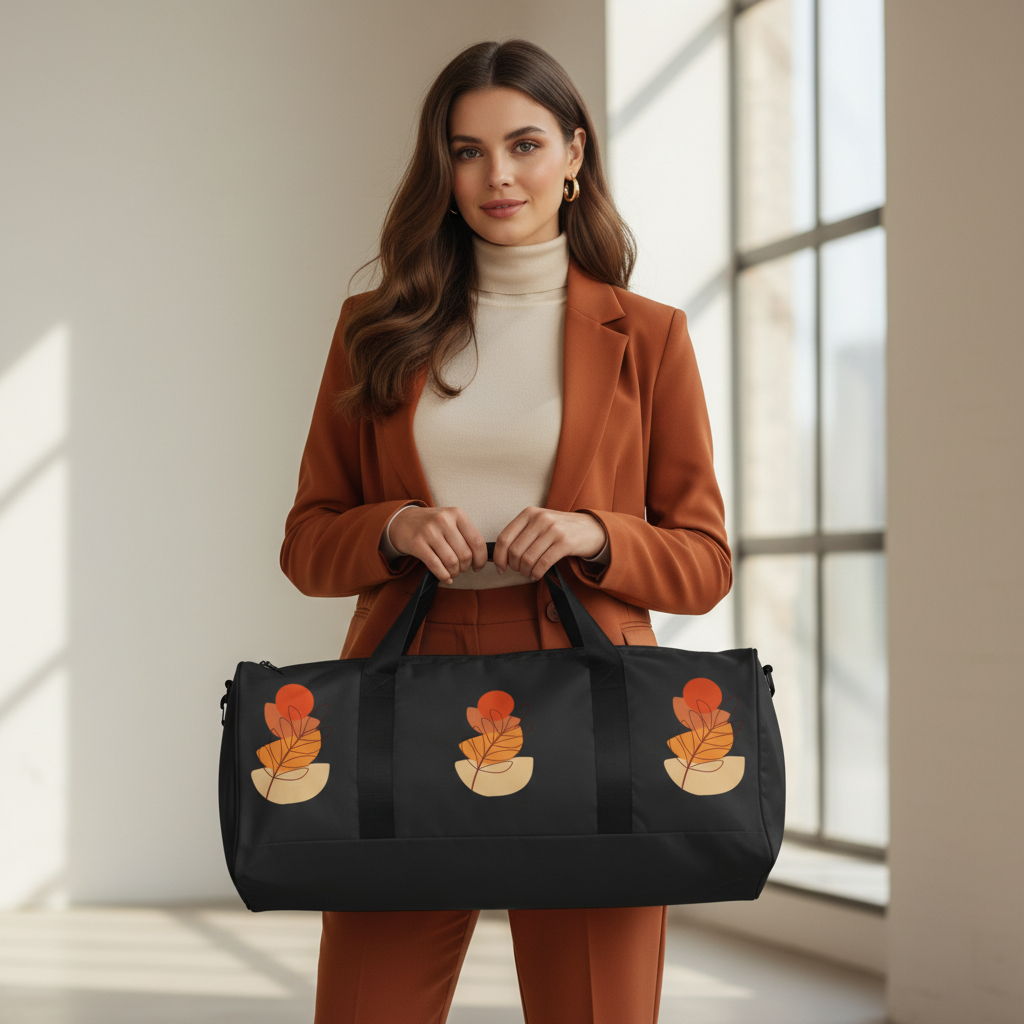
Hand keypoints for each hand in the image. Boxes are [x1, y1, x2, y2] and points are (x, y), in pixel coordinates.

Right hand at [386, 505, 487, 584]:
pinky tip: (445, 577)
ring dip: (455, 572)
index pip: (477, 541)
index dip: (481, 559)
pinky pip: (436, 565)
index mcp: (457, 514)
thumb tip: (482, 558)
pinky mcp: (417, 543)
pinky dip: (443, 575)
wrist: (402, 521)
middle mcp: (444, 520)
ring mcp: (429, 531)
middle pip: (465, 554)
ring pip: (451, 561)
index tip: (478, 566)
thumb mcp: (450, 521)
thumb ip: (466, 535)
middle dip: (466, 567)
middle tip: (462, 569)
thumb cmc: (431, 524)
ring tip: (453, 572)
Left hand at [492, 508, 606, 581]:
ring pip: (528, 559)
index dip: (499, 557)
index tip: (500, 568)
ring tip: (529, 574)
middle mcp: (540, 519)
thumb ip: (521, 534)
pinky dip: (536, 573)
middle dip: (514, 567)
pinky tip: (537, 575)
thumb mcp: (540, 523)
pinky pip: (543, 563)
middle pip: (515, 551)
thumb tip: (499, 555)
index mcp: (529, 513)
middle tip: (519, 571)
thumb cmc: (561, 529)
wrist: (592, 529)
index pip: (504, 538)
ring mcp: (553, 529)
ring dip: (525, 572)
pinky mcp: (565, 542)